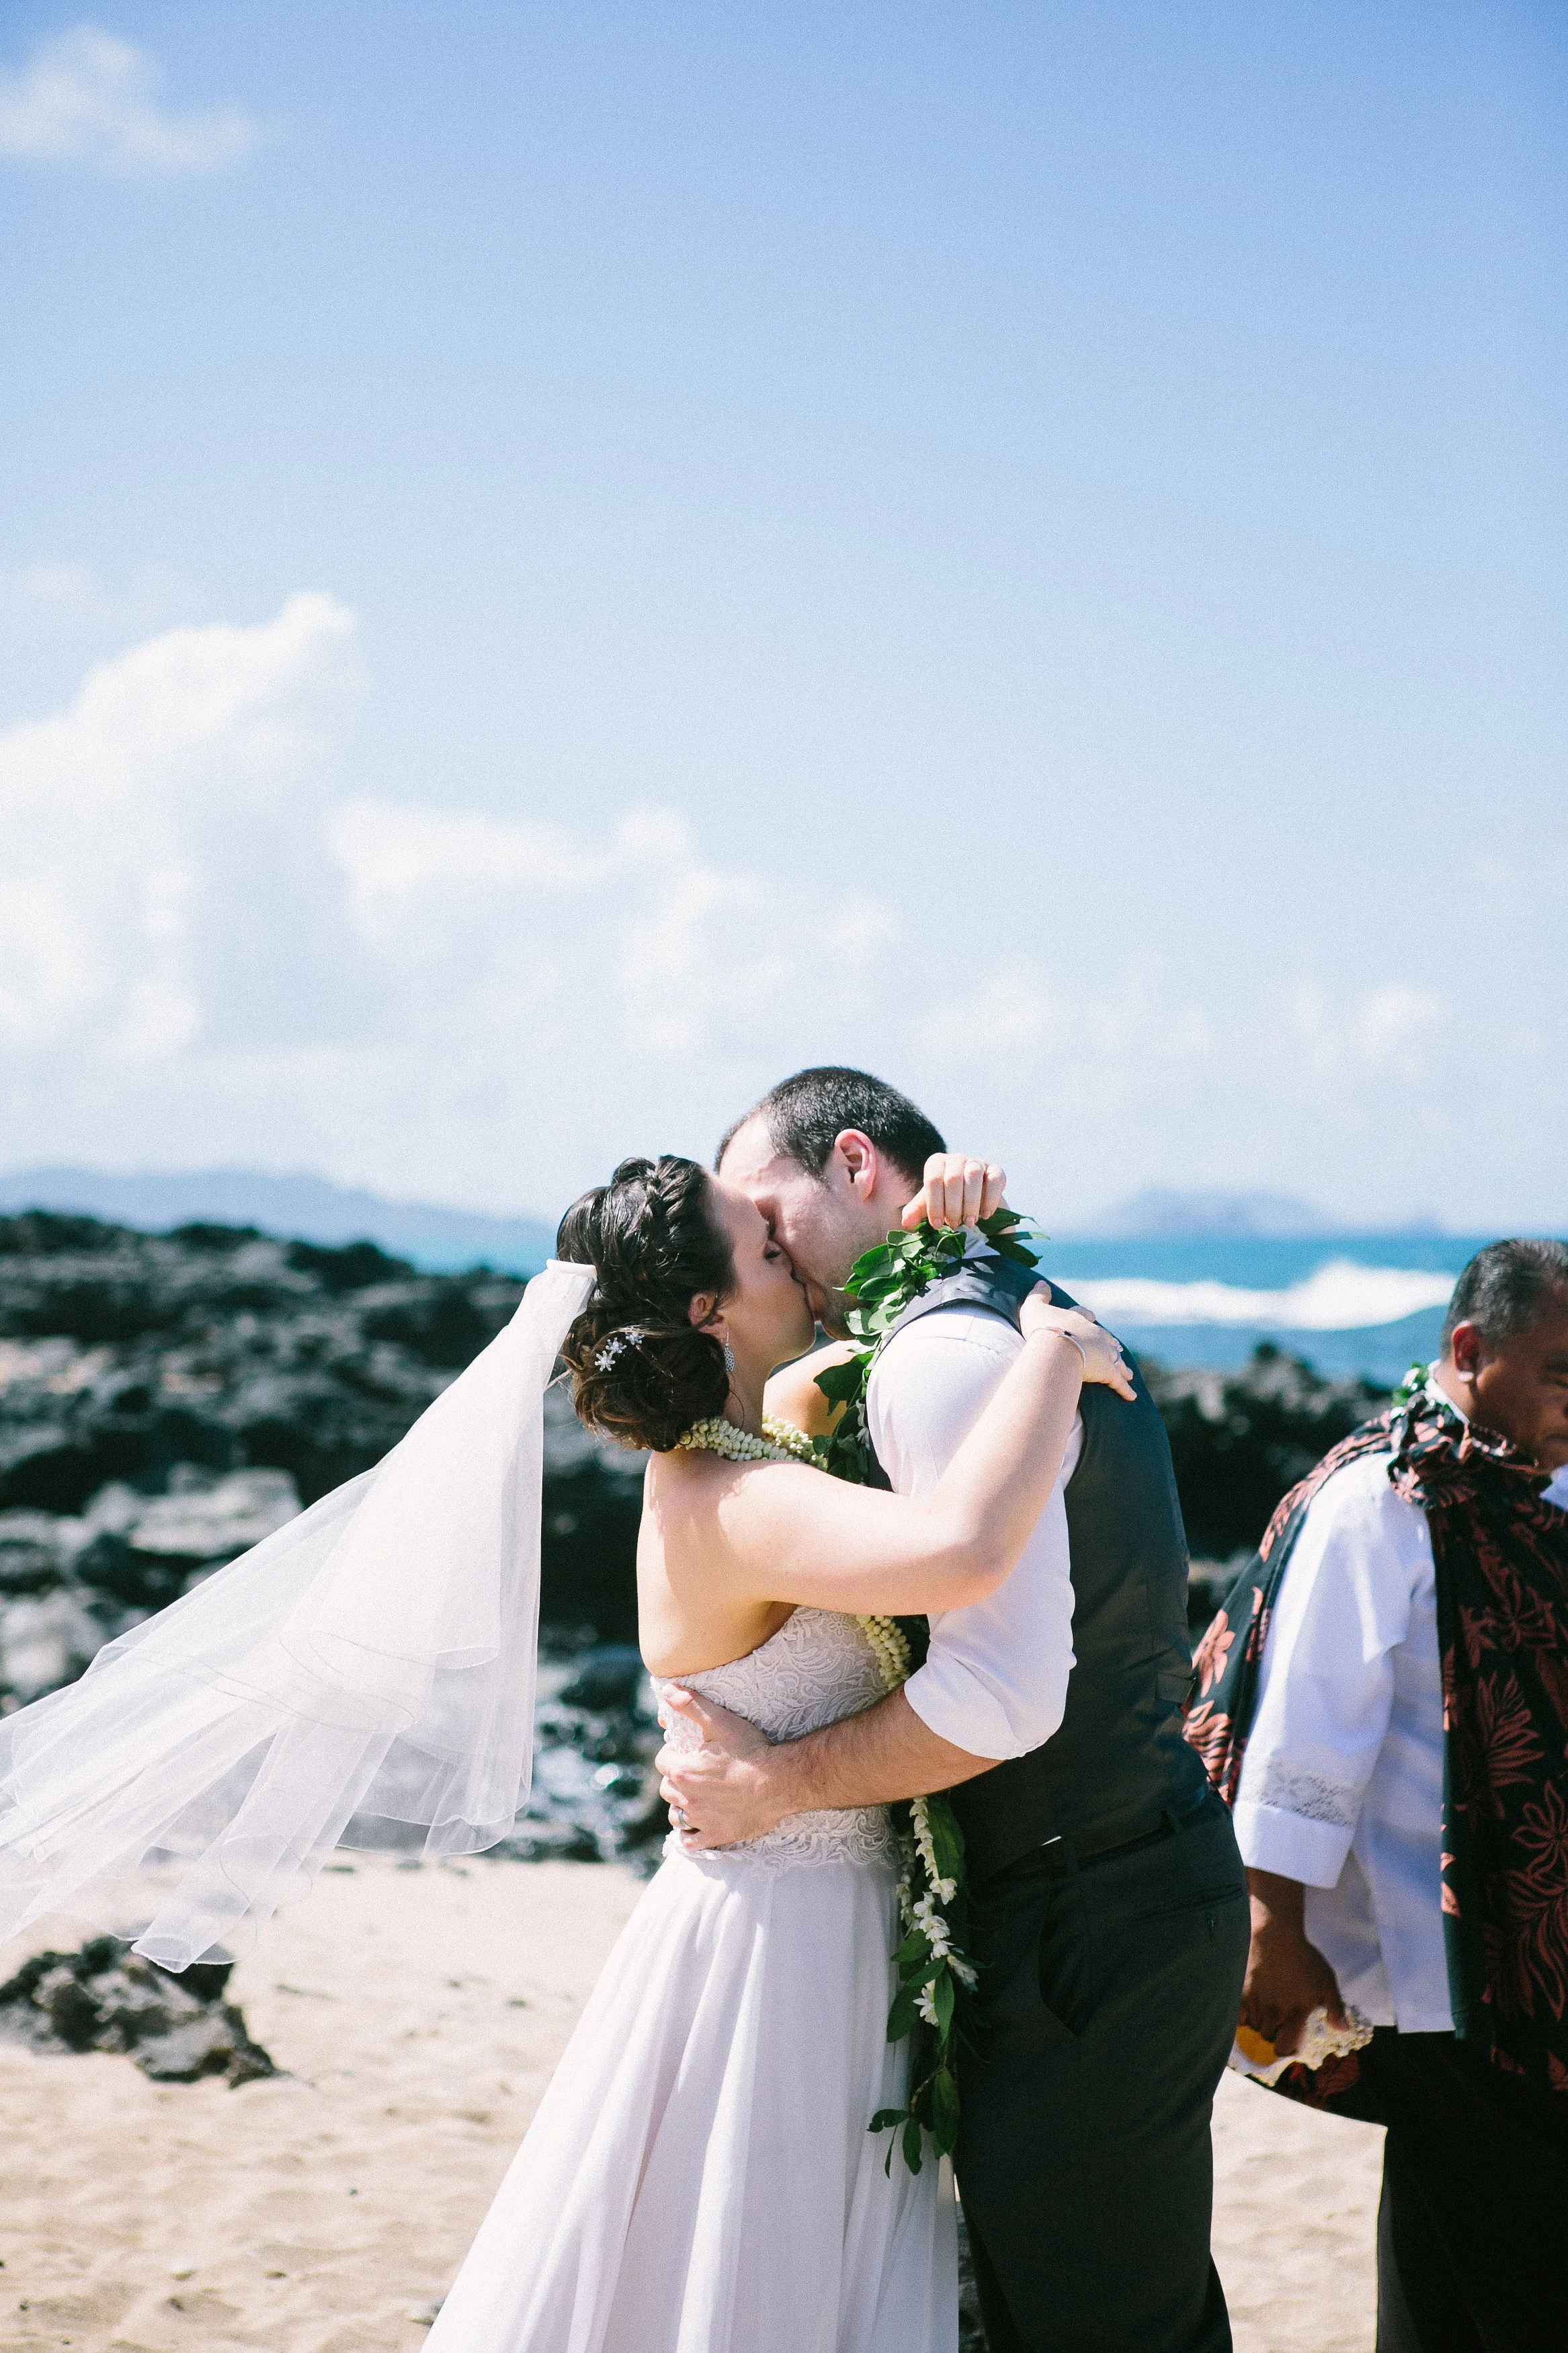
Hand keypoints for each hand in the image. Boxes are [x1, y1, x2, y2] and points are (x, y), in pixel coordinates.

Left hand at [655, 1688, 790, 1849]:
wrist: (779, 1781)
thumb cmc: (750, 1750)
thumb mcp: (720, 1721)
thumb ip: (692, 1705)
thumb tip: (668, 1690)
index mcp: (682, 1770)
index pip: (662, 1761)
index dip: (673, 1753)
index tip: (687, 1751)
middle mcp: (686, 1798)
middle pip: (667, 1788)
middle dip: (676, 1779)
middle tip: (695, 1772)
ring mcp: (701, 1819)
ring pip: (676, 1815)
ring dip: (681, 1806)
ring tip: (696, 1797)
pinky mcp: (716, 1835)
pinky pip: (691, 1841)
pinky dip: (690, 1834)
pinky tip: (699, 1824)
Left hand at [901, 1153, 1007, 1231]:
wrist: (973, 1200)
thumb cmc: (946, 1201)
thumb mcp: (929, 1206)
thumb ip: (916, 1212)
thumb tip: (906, 1222)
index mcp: (936, 1163)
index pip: (933, 1180)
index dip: (934, 1204)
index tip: (937, 1225)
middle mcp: (956, 1158)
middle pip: (953, 1178)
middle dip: (953, 1206)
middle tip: (954, 1225)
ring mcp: (977, 1162)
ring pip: (973, 1175)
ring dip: (970, 1203)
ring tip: (969, 1222)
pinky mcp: (996, 1170)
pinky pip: (995, 1179)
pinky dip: (990, 1198)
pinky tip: (986, 1215)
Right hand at [1020, 1290, 1136, 1401]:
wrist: (1055, 1348)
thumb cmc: (1043, 1328)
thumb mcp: (1034, 1307)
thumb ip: (1038, 1295)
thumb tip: (1041, 1282)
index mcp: (1079, 1319)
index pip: (1085, 1315)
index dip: (1087, 1316)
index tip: (1090, 1316)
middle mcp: (1095, 1335)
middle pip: (1107, 1339)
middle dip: (1111, 1344)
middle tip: (1117, 1348)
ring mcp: (1103, 1353)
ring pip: (1117, 1360)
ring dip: (1123, 1366)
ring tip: (1128, 1373)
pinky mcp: (1107, 1372)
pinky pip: (1118, 1382)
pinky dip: (1126, 1389)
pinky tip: (1132, 1396)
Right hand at [1240, 1875, 1347, 2056]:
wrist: (1276, 1934)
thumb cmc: (1305, 1958)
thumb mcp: (1327, 1981)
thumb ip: (1336, 2008)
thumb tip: (1343, 2031)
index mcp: (1295, 2013)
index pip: (1284, 2047)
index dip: (1287, 2048)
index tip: (1290, 2039)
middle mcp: (1274, 2012)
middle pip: (1268, 2038)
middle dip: (1274, 2033)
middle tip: (1280, 2020)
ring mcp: (1257, 2002)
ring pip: (1254, 2026)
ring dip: (1261, 2023)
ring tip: (1269, 2009)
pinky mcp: (1242, 1991)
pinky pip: (1239, 2016)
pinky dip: (1244, 2016)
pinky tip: (1253, 2006)